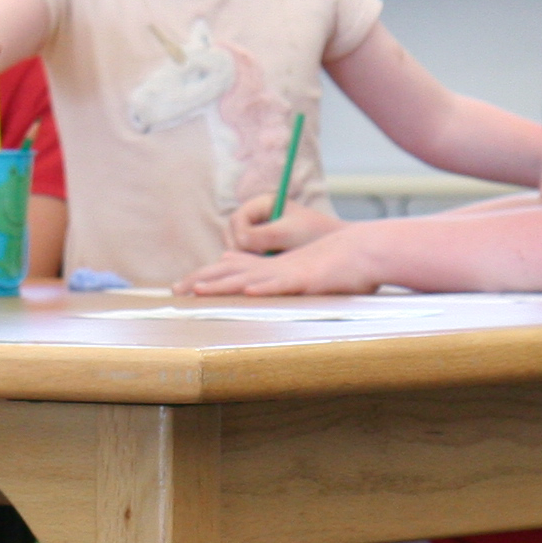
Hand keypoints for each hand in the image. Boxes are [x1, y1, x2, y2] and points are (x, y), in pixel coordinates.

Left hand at [181, 228, 375, 296]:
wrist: (367, 250)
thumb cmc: (337, 263)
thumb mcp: (297, 268)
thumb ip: (267, 269)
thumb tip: (233, 264)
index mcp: (272, 268)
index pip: (231, 274)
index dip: (206, 279)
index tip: (180, 288)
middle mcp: (276, 269)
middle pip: (233, 276)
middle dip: (204, 283)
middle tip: (175, 292)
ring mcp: (292, 273)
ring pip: (253, 279)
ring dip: (226, 285)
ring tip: (200, 290)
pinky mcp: (310, 280)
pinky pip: (286, 284)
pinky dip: (267, 287)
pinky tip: (249, 292)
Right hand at [222, 196, 340, 255]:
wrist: (335, 247)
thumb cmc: (315, 235)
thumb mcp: (290, 233)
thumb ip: (264, 235)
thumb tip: (240, 242)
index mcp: (262, 204)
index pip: (237, 219)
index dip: (240, 235)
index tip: (251, 248)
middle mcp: (256, 218)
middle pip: (232, 234)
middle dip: (239, 249)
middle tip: (256, 262)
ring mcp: (257, 235)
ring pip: (237, 248)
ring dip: (245, 259)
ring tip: (264, 266)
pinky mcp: (261, 250)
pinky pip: (245, 258)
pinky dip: (251, 265)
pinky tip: (264, 271)